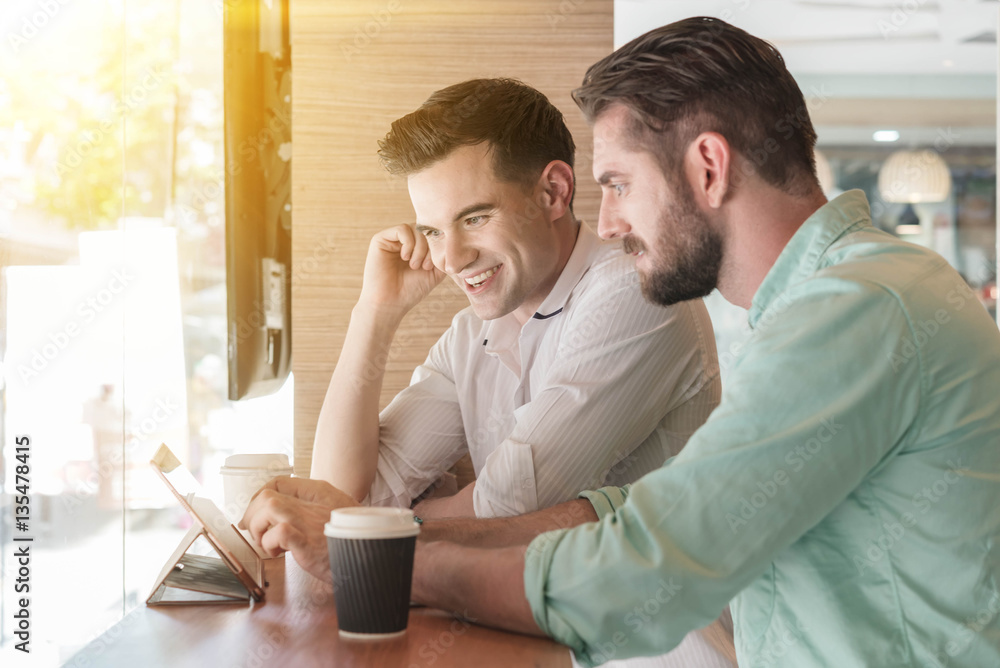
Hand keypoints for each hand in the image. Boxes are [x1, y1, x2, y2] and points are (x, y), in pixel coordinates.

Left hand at [238, 477, 358, 582]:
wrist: (371, 558)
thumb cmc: (352, 541)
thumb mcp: (335, 516)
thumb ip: (313, 511)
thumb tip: (283, 520)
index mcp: (320, 494)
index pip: (278, 483)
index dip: (259, 499)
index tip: (255, 516)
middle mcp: (313, 503)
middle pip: (267, 495)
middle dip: (253, 515)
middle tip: (259, 534)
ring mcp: (310, 521)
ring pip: (269, 506)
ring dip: (259, 527)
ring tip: (267, 544)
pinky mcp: (308, 543)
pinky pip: (280, 533)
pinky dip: (270, 543)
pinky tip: (278, 553)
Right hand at [359, 224, 445, 315]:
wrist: (389, 304)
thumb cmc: (410, 290)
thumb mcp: (435, 272)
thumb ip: (443, 255)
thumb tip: (452, 240)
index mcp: (415, 247)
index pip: (432, 234)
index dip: (437, 246)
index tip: (434, 266)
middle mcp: (403, 241)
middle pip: (425, 229)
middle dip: (429, 247)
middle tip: (425, 266)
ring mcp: (392, 239)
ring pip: (415, 228)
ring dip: (420, 248)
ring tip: (414, 265)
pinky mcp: (380, 239)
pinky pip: (402, 229)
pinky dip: (409, 243)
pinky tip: (405, 258)